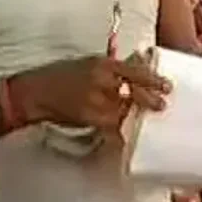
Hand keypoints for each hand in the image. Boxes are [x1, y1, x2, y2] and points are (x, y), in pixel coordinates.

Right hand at [14, 53, 170, 131]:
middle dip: (150, 100)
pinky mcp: (88, 118)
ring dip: (133, 117)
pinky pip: (110, 128)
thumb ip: (112, 69)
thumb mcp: (88, 63)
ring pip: (124, 111)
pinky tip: (123, 138)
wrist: (34, 93)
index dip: (153, 79)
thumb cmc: (59, 76)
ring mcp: (95, 100)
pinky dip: (117, 133)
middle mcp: (101, 80)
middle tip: (162, 106)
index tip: (167, 86)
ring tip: (141, 121)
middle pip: (134, 92)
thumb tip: (137, 69)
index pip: (135, 71)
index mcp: (103, 64)